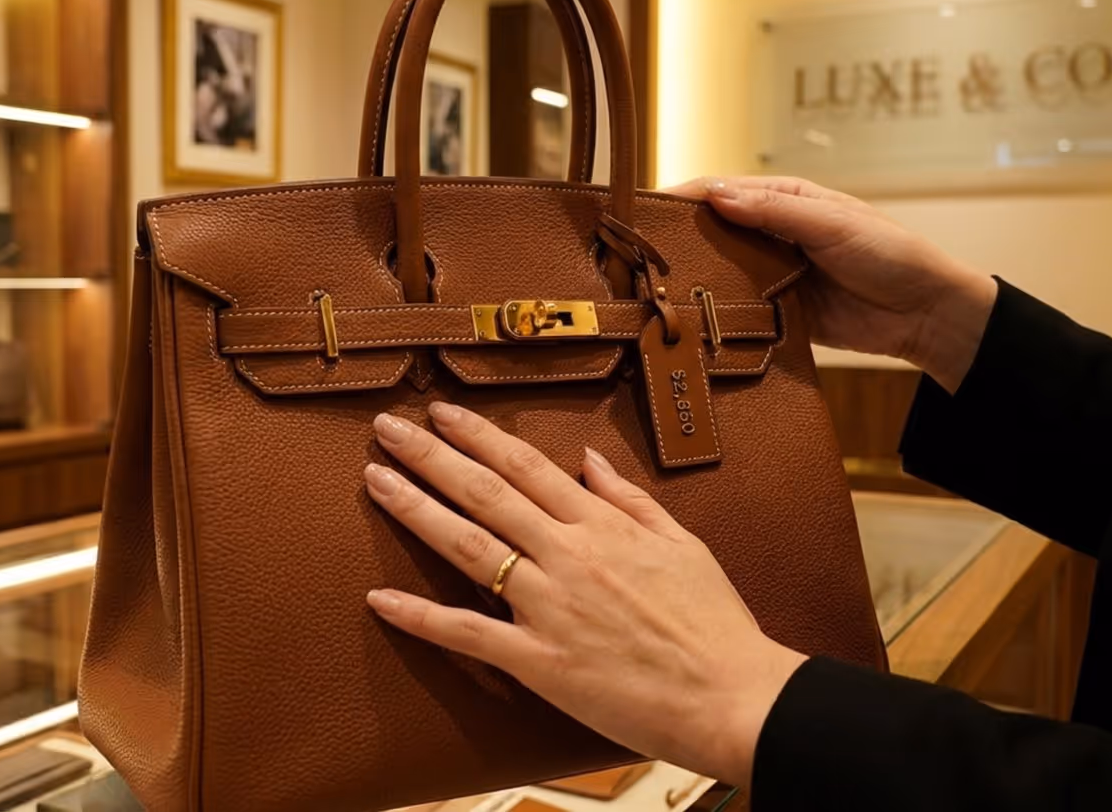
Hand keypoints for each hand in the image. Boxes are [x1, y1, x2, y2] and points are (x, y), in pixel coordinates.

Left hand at [364, 404, 806, 789]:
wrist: (735, 698)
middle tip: (387, 428)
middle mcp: (570, 557)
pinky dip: (422, 616)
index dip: (478, 436)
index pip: (526, 467)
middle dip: (431, 456)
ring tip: (376, 480)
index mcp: (604, 527)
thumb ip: (629, 499)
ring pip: (471, 548)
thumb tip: (587, 458)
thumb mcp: (683, 545)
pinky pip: (470, 634)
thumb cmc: (715, 626)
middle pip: (486, 494)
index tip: (440, 413)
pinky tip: (381, 598)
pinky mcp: (541, 662)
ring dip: (417, 510)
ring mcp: (551, 608)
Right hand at [665, 176, 996, 391]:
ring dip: (693, 280)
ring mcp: (772, 274)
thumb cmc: (889, 254)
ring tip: (652, 291)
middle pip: (711, 233)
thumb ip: (774, 211)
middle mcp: (771, 234)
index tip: (643, 212)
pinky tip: (690, 322)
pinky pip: (738, 311)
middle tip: (636, 256)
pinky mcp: (777, 312)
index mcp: (784, 200)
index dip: (681, 198)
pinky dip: (716, 314)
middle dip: (677, 241)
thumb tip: (715, 196)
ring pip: (719, 273)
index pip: (720, 192)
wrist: (925, 314)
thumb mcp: (832, 224)